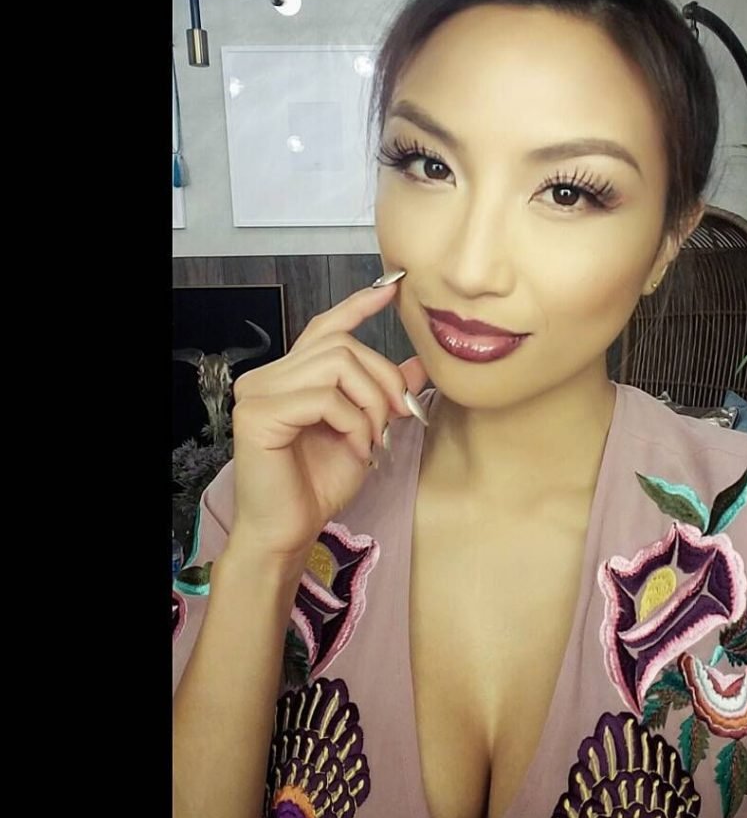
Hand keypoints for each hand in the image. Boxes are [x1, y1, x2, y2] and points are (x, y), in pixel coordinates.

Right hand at [228, 278, 427, 561]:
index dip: (359, 306)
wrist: (291, 530)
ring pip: (337, 365)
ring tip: (372, 439)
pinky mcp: (257, 413)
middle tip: (394, 421)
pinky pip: (324, 398)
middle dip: (382, 382)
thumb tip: (419, 364)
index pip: (325, 328)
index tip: (393, 288)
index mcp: (291, 376)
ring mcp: (258, 392)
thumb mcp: (365, 430)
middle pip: (344, 347)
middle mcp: (268, 376)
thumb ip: (384, 394)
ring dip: (370, 404)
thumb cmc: (320, 484)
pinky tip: (355, 449)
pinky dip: (353, 423)